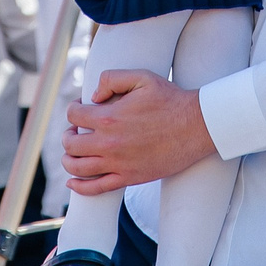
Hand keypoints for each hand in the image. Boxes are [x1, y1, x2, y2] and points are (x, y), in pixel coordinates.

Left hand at [60, 70, 216, 193]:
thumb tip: (92, 96)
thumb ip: (111, 79)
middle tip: (75, 130)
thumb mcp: (141, 77)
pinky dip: (79, 187)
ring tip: (73, 151)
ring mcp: (118, 163)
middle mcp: (109, 143)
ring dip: (68, 159)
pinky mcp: (129, 178)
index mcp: (109, 117)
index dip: (73, 109)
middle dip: (68, 135)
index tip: (79, 109)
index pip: (74, 115)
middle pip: (71, 143)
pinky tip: (72, 182)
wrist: (196, 126)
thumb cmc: (170, 99)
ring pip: (77, 168)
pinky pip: (96, 189)